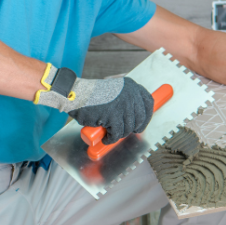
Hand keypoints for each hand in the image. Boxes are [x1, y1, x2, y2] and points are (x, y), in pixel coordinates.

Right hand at [35, 65, 153, 142]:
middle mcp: (130, 94)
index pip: (149, 102)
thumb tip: (136, 114)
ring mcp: (123, 104)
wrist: (77, 95)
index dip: (147, 116)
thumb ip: (126, 97)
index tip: (141, 124)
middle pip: (141, 118)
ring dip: (119, 134)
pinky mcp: (113, 115)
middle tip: (125, 132)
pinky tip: (105, 138)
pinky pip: (117, 133)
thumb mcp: (114, 90)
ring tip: (110, 133)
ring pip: (128, 127)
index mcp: (131, 86)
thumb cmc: (91, 95)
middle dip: (134, 128)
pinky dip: (111, 139)